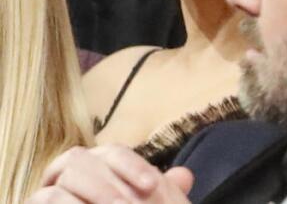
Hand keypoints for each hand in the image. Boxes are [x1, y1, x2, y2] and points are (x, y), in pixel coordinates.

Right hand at [28, 145, 192, 202]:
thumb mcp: (146, 203)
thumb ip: (163, 192)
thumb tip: (184, 175)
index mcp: (99, 164)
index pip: (115, 152)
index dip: (133, 166)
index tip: (152, 186)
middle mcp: (73, 169)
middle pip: (88, 159)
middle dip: (112, 184)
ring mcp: (52, 185)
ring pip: (68, 173)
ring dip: (96, 191)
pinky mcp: (37, 201)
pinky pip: (46, 196)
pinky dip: (69, 202)